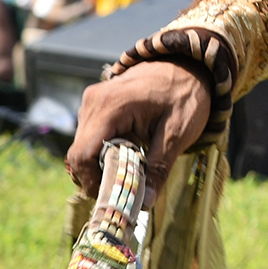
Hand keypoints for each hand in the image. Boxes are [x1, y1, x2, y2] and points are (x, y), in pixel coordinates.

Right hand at [67, 62, 209, 196]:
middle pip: (79, 154)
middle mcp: (92, 103)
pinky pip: (90, 137)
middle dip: (98, 177)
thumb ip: (158, 168)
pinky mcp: (96, 105)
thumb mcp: (177, 134)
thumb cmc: (186, 96)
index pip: (83, 155)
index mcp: (110, 107)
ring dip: (101, 166)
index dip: (93, 182)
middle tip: (124, 192)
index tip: (114, 198)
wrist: (189, 65)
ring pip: (82, 147)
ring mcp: (91, 102)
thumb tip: (144, 203)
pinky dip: (103, 153)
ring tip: (129, 174)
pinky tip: (127, 157)